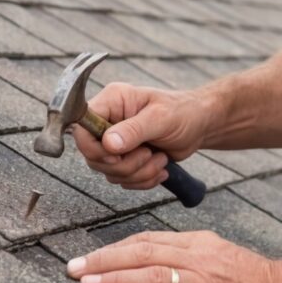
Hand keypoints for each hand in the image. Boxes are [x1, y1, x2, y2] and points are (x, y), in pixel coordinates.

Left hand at [66, 230, 281, 282]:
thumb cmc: (254, 277)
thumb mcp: (217, 252)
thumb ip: (185, 252)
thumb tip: (150, 256)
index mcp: (195, 242)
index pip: (145, 240)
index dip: (113, 248)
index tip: (88, 257)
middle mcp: (196, 258)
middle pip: (140, 253)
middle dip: (102, 260)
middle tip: (72, 269)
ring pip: (150, 276)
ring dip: (115, 280)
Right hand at [71, 82, 212, 191]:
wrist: (199, 126)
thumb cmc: (182, 112)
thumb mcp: (160, 118)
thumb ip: (133, 130)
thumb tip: (108, 144)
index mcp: (111, 102)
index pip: (82, 128)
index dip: (95, 148)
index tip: (118, 155)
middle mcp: (107, 121)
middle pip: (94, 156)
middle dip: (125, 164)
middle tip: (149, 154)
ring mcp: (115, 142)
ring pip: (109, 172)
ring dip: (138, 173)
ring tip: (160, 159)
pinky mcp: (124, 159)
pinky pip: (123, 180)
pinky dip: (143, 180)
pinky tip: (160, 168)